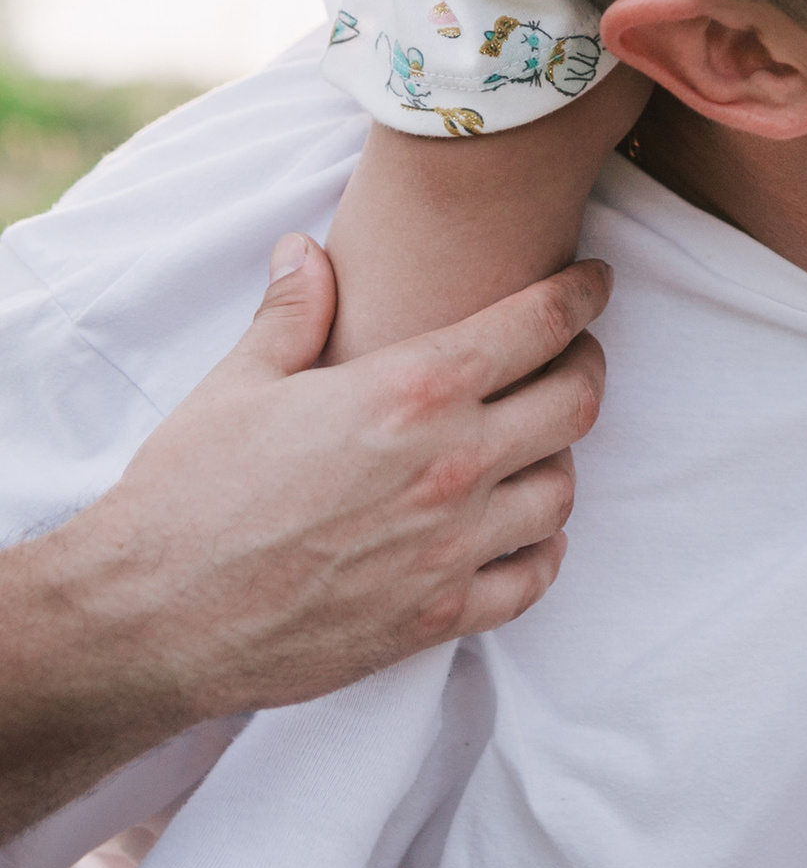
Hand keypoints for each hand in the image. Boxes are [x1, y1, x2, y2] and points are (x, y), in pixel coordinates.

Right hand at [0, 238, 609, 838]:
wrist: (151, 614)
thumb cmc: (188, 491)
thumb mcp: (238, 383)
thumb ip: (291, 312)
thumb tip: (304, 250)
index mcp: (410, 392)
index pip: (537, 325)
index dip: (579, 295)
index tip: (594, 283)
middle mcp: (449, 465)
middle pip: (574, 404)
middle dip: (585, 368)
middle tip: (574, 356)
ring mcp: (451, 547)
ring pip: (561, 492)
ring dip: (557, 461)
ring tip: (536, 445)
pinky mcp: (438, 617)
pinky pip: (531, 579)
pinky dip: (538, 550)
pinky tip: (519, 531)